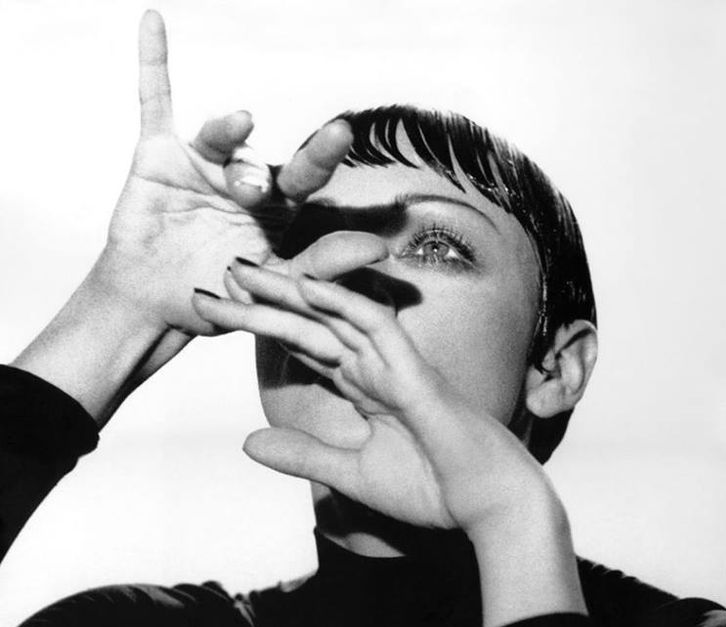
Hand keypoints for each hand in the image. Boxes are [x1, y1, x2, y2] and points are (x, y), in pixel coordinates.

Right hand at [98, 10, 351, 341]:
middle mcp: (242, 180)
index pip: (305, 177)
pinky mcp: (158, 155)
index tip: (341, 133)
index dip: (320, 155)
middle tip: (262, 186)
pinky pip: (155, 102)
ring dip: (225, 137)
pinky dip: (154, 63)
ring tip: (236, 128)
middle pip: (260, 160)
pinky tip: (154, 22)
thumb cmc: (216, 297)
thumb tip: (377, 249)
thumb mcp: (271, 286)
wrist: (153, 305)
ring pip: (218, 137)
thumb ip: (320, 267)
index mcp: (276, 209)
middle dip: (263, 171)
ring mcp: (201, 163)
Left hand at [192, 251, 555, 533]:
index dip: (264, 327)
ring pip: (334, 316)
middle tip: (219, 278)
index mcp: (365, 389)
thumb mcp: (350, 474)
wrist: (487, 507)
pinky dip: (341, 303)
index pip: (305, 347)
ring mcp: (396, 366)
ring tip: (242, 271)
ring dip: (289, 292)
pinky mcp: (414, 373)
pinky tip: (303, 286)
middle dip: (264, 302)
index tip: (220, 313)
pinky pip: (375, 326)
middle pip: (311, 325)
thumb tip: (247, 443)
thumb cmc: (433, 490)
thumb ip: (302, 455)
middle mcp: (377, 369)